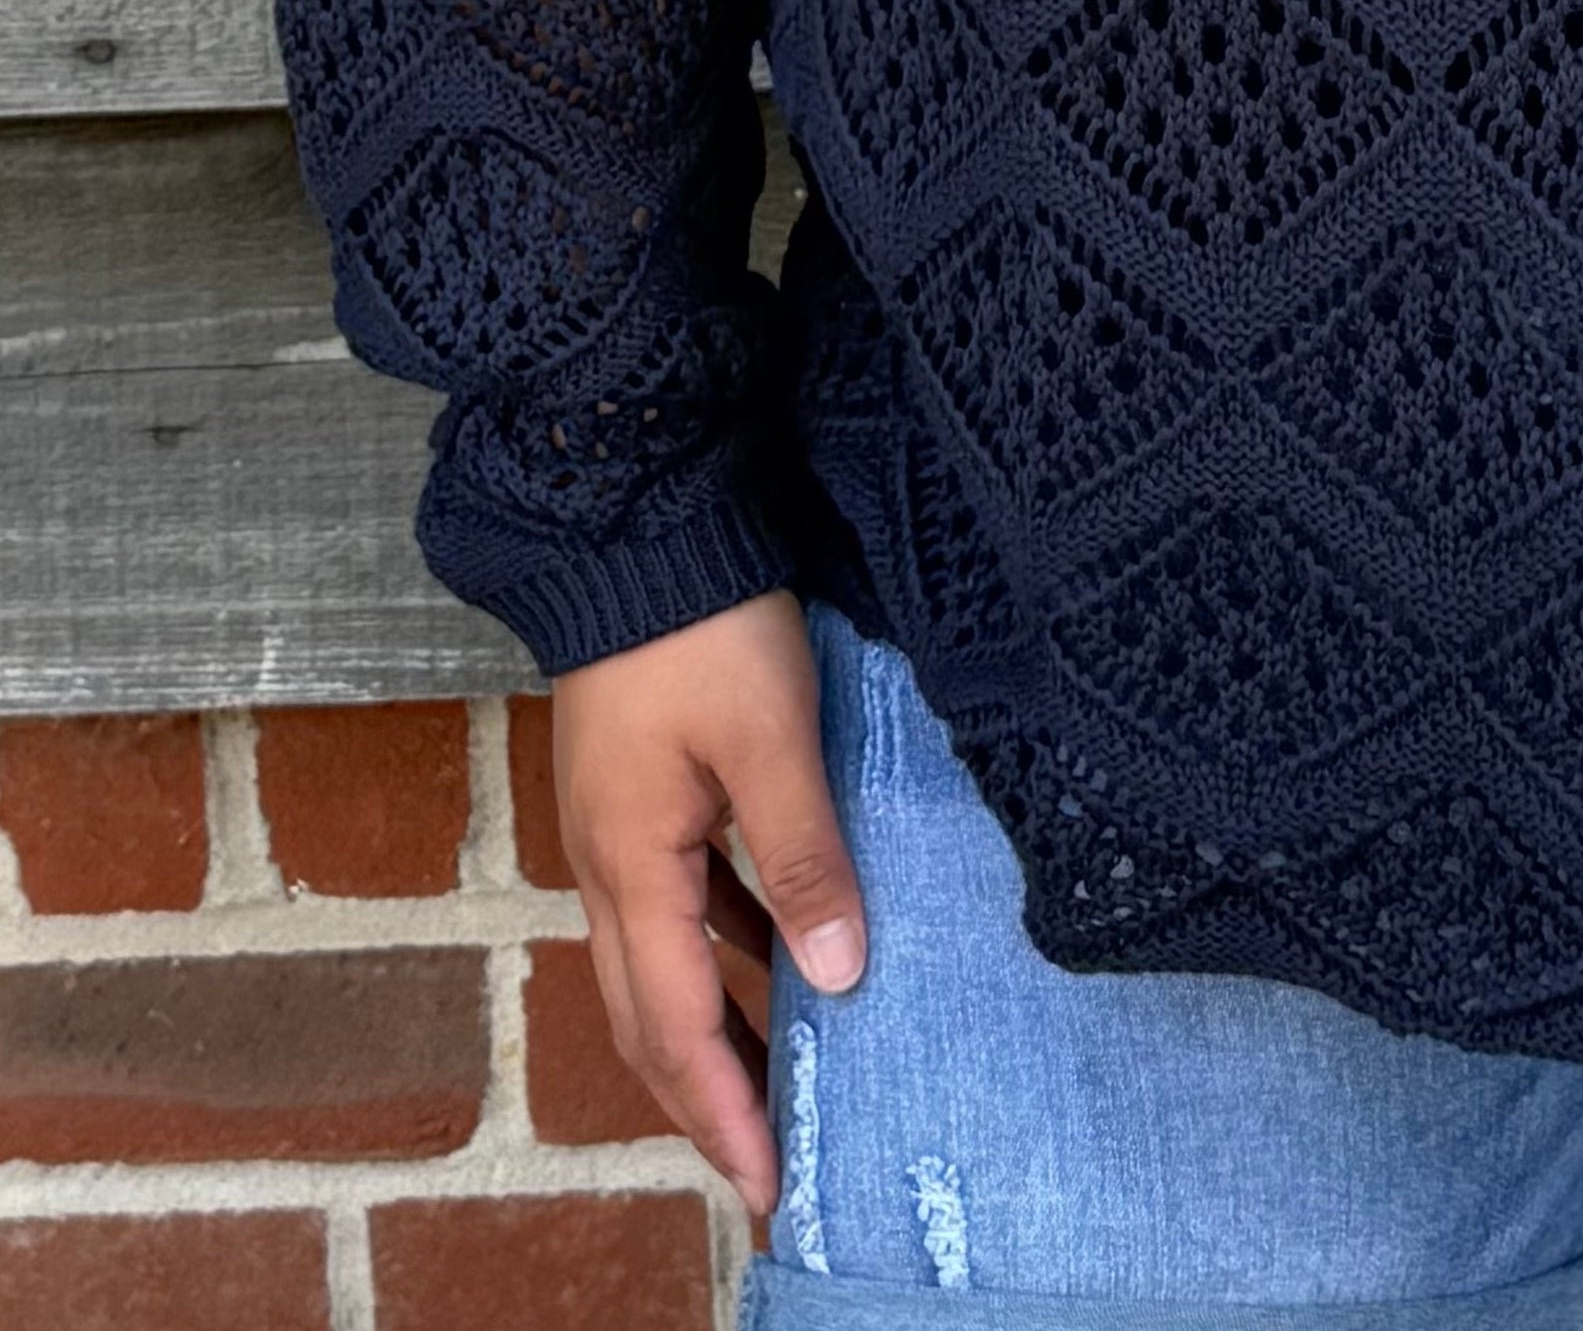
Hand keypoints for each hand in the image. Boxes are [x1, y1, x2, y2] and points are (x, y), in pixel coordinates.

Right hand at [548, 589, 865, 1213]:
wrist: (631, 526)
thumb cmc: (700, 626)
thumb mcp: (769, 740)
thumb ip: (801, 858)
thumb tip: (840, 972)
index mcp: (631, 871)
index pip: (680, 1033)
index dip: (728, 1118)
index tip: (771, 1192)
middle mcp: (606, 869)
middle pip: (652, 1025)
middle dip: (711, 1106)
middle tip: (771, 1175)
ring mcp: (615, 833)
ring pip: (661, 972)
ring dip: (715, 1038)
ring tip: (780, 1091)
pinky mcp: (636, 796)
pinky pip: (676, 911)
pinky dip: (721, 958)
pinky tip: (776, 959)